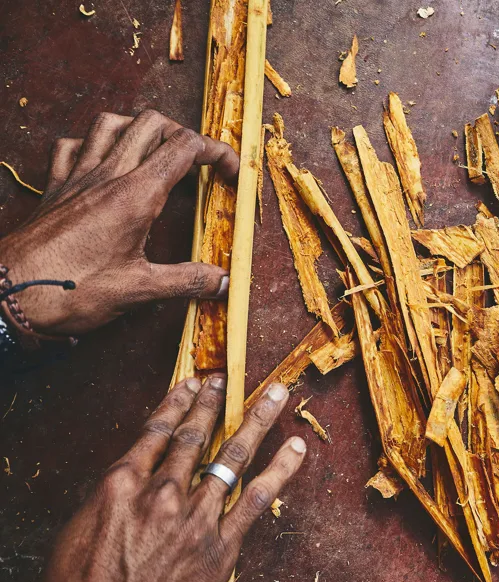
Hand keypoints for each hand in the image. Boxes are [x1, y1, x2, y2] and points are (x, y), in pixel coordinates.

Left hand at [0, 110, 239, 334]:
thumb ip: (187, 281)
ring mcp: (76, 176)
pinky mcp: (54, 187)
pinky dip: (90, 143)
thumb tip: (223, 282)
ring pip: (110, 123)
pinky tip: (100, 161)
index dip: (216, 151)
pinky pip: (70, 145)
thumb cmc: (70, 290)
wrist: (7, 295)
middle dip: (183, 133)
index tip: (230, 172)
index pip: (185, 147)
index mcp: (135, 195)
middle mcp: (107, 175)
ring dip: (138, 127)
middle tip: (197, 162)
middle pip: (152, 123)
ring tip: (154, 150)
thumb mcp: (139, 290)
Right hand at [41, 377, 305, 581]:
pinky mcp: (219, 546)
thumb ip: (112, 495)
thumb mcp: (80, 530)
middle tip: (224, 381)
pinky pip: (257, 499)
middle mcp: (162, 493)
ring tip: (275, 395)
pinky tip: (296, 448)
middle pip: (194, 437)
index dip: (178, 403)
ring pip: (233, 456)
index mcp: (122, 484)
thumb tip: (133, 471)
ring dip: (257, 421)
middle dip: (211, 405)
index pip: (157, 431)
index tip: (191, 385)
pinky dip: (280, 470)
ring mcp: (195, 517)